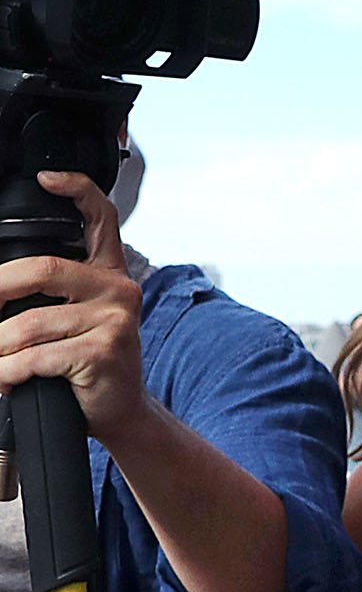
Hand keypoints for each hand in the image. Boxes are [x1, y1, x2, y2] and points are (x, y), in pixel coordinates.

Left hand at [0, 170, 150, 442]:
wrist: (119, 414)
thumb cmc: (86, 365)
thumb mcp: (72, 319)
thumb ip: (50, 291)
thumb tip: (0, 280)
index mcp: (109, 272)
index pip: (100, 217)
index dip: (76, 188)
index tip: (45, 177)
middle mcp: (118, 288)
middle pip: (42, 269)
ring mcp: (116, 319)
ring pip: (31, 324)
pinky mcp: (106, 351)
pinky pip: (38, 356)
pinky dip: (9, 372)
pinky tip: (7, 380)